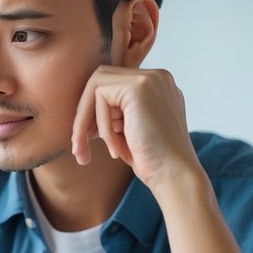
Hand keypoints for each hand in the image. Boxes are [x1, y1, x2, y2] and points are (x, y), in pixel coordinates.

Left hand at [69, 66, 197, 192]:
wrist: (174, 175)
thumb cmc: (152, 160)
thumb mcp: (129, 130)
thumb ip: (113, 113)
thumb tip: (82, 110)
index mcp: (156, 86)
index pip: (112, 85)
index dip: (95, 112)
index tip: (86, 140)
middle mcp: (156, 77)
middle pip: (101, 80)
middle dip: (84, 113)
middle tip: (78, 147)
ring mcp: (149, 79)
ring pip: (96, 87)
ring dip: (87, 121)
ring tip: (91, 151)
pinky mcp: (139, 87)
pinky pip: (100, 97)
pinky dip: (102, 126)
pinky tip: (116, 148)